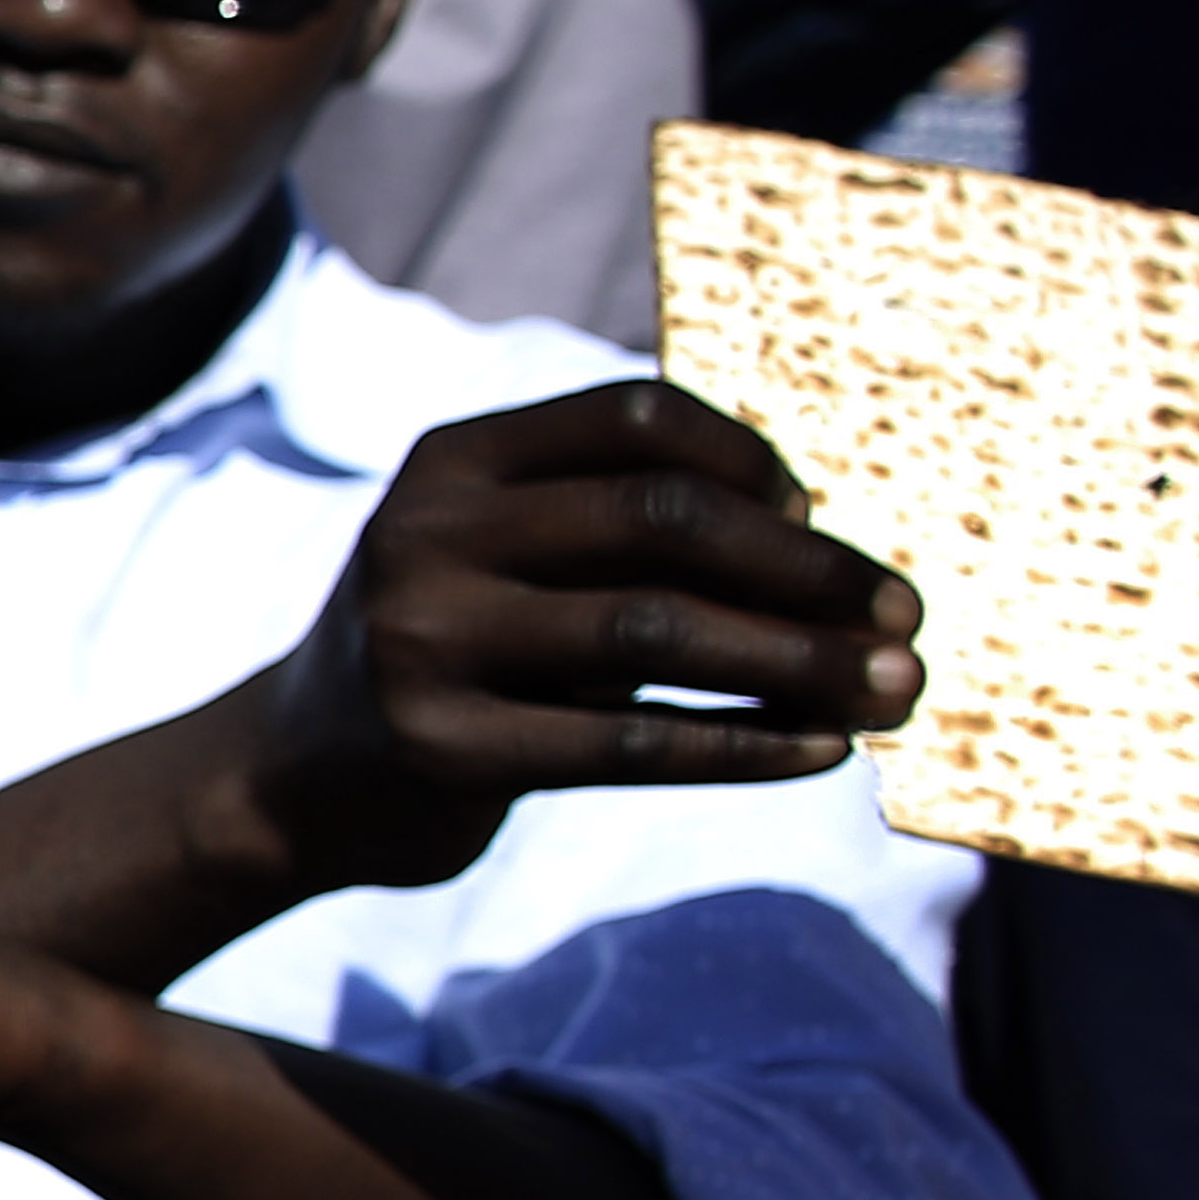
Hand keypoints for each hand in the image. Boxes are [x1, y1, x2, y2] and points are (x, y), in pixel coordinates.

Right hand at [223, 378, 918, 893]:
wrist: (292, 779)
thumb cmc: (451, 654)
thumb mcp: (508, 558)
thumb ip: (626, 537)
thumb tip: (838, 561)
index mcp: (452, 462)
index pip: (636, 420)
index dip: (752, 461)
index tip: (821, 521)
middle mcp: (428, 534)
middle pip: (662, 519)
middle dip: (807, 569)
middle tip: (906, 617)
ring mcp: (425, 639)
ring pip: (657, 629)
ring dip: (800, 660)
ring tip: (896, 691)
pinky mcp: (442, 748)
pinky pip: (629, 742)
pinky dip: (743, 744)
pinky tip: (820, 754)